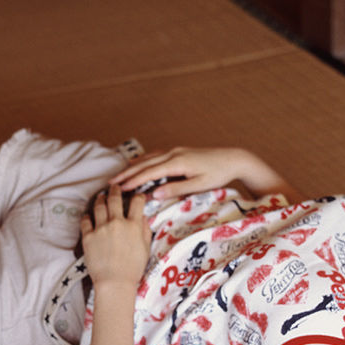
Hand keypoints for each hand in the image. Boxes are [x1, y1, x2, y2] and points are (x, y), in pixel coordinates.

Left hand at [80, 185, 152, 287]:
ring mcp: (101, 228)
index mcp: (133, 226)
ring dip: (101, 199)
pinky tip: (89, 215)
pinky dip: (87, 216)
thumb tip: (142, 217)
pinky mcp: (88, 236)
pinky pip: (86, 220)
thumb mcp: (146, 249)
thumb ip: (145, 231)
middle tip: (115, 187)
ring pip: (99, 206)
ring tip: (101, 197)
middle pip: (115, 199)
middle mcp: (117, 223)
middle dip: (115, 190)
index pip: (136, 203)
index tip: (137, 196)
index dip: (138, 196)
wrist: (115, 282)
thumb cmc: (133, 269)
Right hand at [110, 147, 296, 202]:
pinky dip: (143, 161)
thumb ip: (175, 189)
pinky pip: (156, 156)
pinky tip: (137, 164)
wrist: (233, 159)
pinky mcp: (179, 152)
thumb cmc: (218, 174)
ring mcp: (175, 151)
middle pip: (145, 164)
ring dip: (133, 167)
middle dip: (127, 173)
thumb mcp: (198, 185)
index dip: (133, 181)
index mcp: (178, 162)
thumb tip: (153, 194)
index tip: (119, 188)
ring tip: (118, 176)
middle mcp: (174, 153)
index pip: (150, 172)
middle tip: (111, 183)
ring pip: (149, 158)